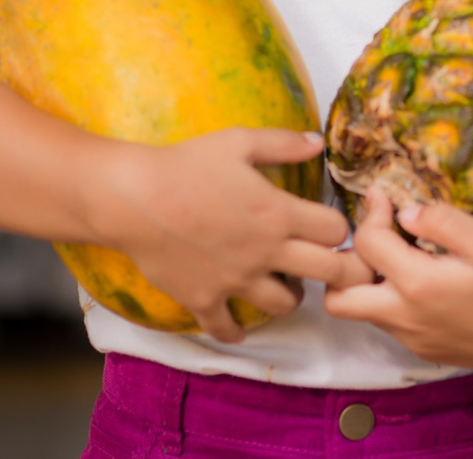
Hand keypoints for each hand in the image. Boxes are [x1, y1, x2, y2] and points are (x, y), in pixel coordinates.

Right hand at [99, 128, 374, 342]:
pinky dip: (236, 330)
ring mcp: (236, 281)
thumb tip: (317, 142)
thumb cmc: (186, 165)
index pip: (336, 231)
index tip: (327, 226)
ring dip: (290, 296)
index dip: (338, 228)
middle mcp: (266, 252)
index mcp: (278, 213)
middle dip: (337, 269)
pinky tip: (238, 322)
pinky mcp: (205, 300)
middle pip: (329, 273)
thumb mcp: (238, 142)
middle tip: (328, 264)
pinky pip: (229, 329)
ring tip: (282, 283)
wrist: (134, 198)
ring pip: (286, 306)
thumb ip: (282, 143)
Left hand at [323, 191, 472, 368]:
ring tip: (397, 257)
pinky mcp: (427, 352)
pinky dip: (391, 303)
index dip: (370, 212)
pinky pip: (391, 327)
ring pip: (363, 315)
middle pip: (339, 300)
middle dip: (345, 265)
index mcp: (417, 285)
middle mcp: (406, 319)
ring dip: (368, 285)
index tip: (383, 195)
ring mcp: (415, 340)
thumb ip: (442, 221)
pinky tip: (421, 283)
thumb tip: (405, 212)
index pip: (366, 244)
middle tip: (374, 240)